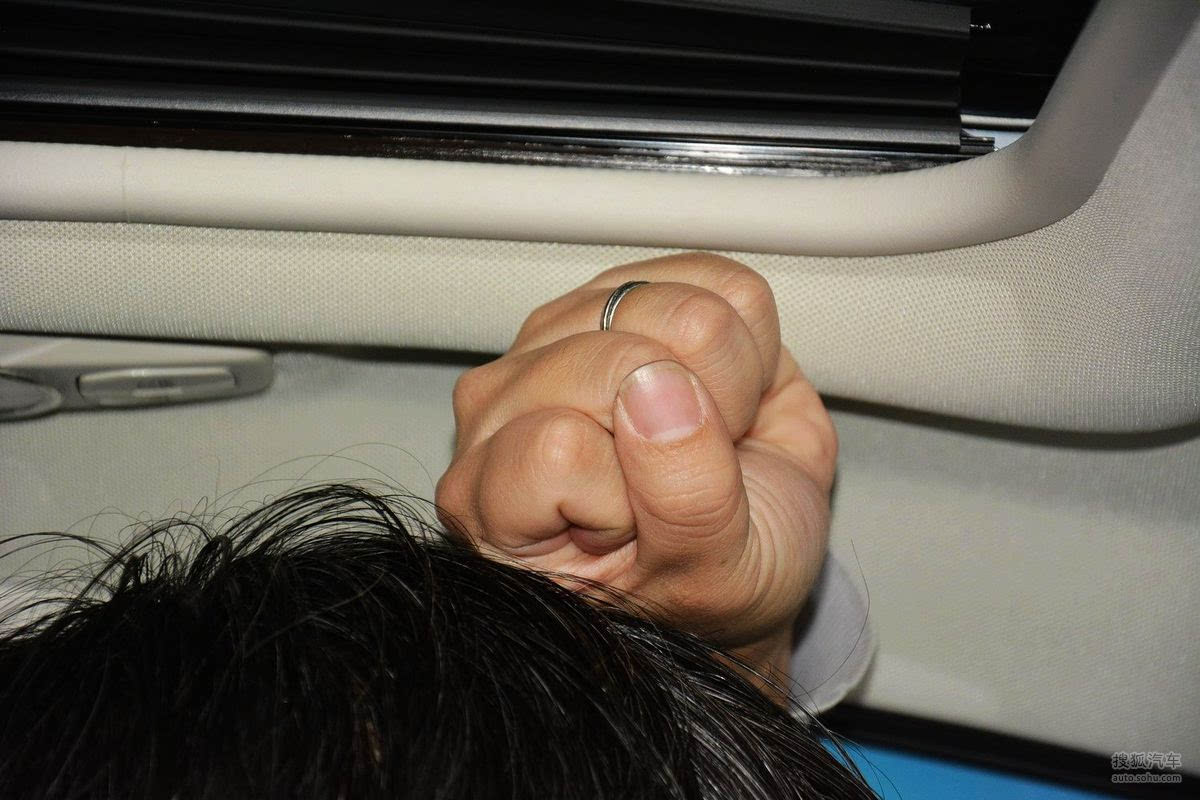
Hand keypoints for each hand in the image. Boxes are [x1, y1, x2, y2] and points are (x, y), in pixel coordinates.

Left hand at [435, 253, 836, 686]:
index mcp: (491, 501)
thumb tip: (660, 385)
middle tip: (698, 474)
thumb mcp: (713, 580)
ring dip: (726, 380)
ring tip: (709, 436)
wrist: (747, 554)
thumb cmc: (706, 589)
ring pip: (672, 304)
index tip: (651, 530)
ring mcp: (555, 338)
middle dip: (699, 421)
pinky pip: (718, 280)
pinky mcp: (618, 293)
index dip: (638, 489)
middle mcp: (501, 409)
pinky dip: (749, 342)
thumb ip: (685, 499)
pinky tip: (721, 392)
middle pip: (620, 357)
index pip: (559, 444)